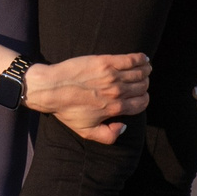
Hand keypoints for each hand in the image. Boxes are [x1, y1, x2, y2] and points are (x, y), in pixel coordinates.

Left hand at [25, 53, 150, 144]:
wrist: (51, 89)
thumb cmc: (67, 110)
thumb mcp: (86, 132)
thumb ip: (108, 136)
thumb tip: (124, 126)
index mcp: (115, 109)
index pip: (142, 103)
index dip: (143, 99)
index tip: (139, 96)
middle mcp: (117, 92)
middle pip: (142, 87)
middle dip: (144, 85)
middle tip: (139, 82)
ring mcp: (112, 76)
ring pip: (140, 72)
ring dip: (145, 71)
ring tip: (145, 69)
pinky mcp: (106, 62)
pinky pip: (132, 59)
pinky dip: (141, 59)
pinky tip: (143, 59)